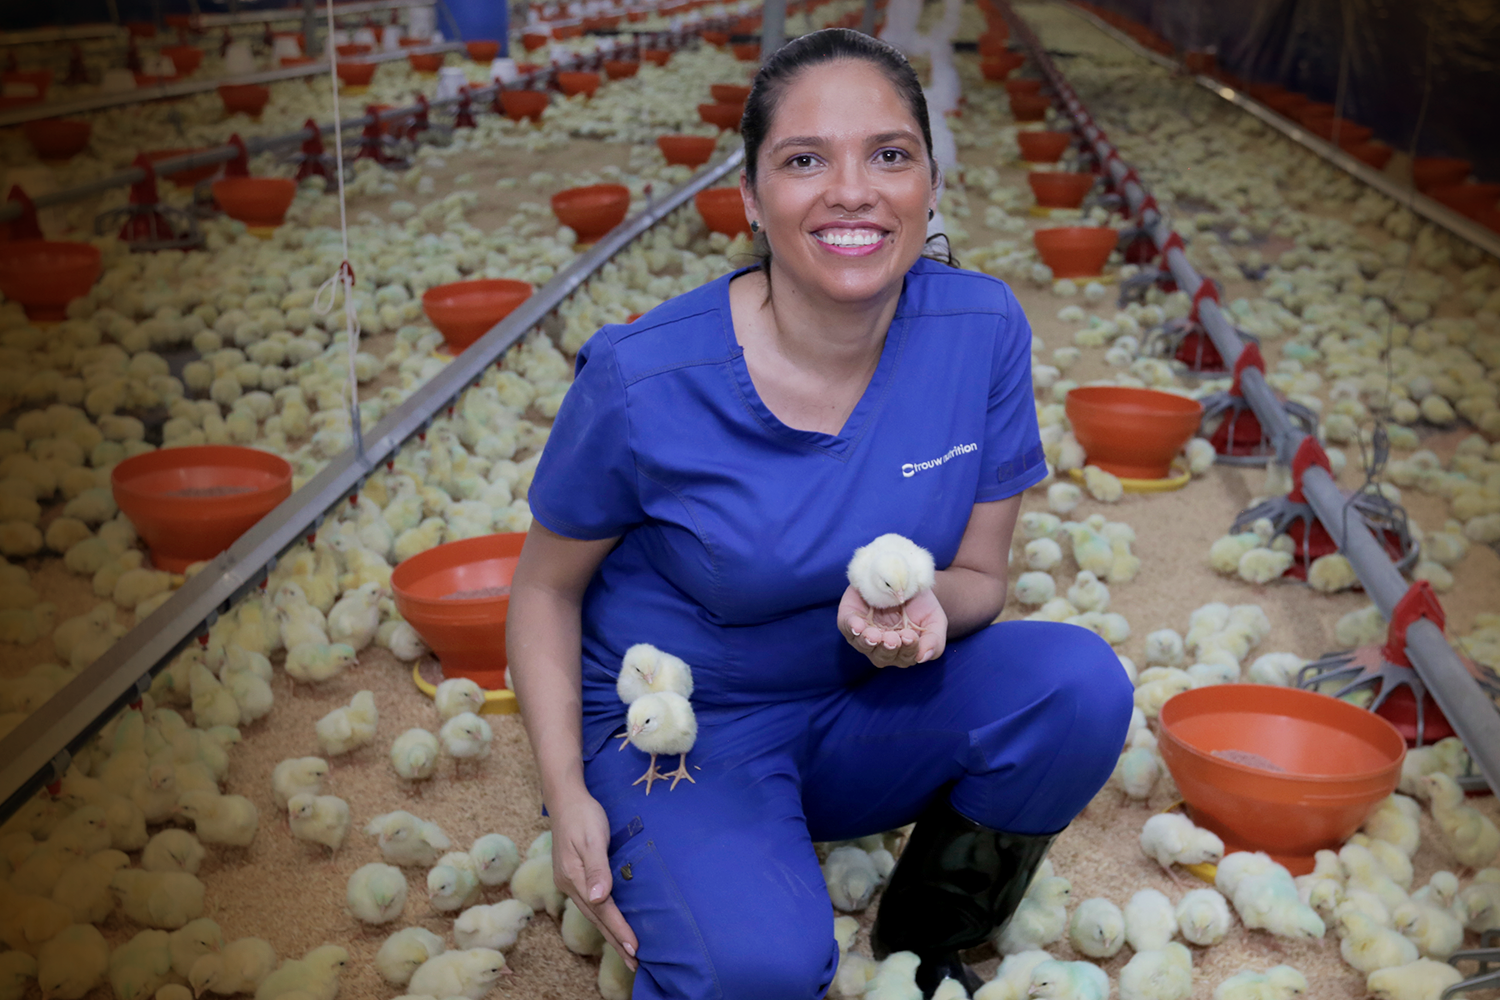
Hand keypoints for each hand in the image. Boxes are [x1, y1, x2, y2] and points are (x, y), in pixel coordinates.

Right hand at [549, 790, 638, 970]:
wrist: (566, 797)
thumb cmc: (584, 815)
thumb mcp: (593, 838)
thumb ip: (597, 868)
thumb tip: (599, 898)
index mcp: (574, 877)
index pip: (602, 910)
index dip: (619, 930)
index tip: (634, 949)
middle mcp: (569, 884)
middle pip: (596, 919)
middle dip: (615, 941)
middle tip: (635, 963)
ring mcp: (570, 880)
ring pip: (593, 913)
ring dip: (610, 933)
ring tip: (626, 951)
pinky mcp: (573, 875)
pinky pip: (591, 904)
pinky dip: (603, 918)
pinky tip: (611, 924)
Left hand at [838, 584, 946, 667]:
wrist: (906, 578)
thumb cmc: (922, 605)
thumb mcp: (935, 620)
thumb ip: (934, 640)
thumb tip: (922, 658)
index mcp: (903, 651)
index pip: (905, 657)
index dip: (907, 649)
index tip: (910, 636)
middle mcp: (881, 647)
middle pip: (882, 656)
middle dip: (887, 648)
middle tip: (892, 638)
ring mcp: (864, 634)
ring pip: (862, 645)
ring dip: (867, 642)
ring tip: (873, 635)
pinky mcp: (849, 618)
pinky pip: (846, 626)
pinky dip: (851, 627)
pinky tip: (857, 626)